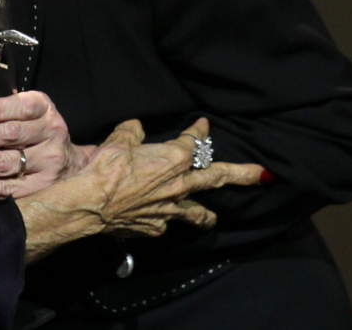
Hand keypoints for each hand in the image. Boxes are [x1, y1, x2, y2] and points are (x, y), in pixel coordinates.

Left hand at [0, 91, 95, 198]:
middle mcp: (49, 134)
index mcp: (43, 109)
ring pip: (4, 163)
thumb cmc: (35, 130)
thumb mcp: (23, 112)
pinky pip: (6, 189)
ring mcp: (46, 163)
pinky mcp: (38, 188)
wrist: (71, 164)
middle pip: (9, 135)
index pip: (20, 107)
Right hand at [17, 118, 264, 260]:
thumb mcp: (118, 140)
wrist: (91, 204)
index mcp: (174, 158)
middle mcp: (179, 184)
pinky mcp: (156, 227)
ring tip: (213, 217)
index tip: (202, 124)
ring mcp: (170, 210)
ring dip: (207, 213)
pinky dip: (167, 220)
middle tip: (261, 175)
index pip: (194, 141)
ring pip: (198, 211)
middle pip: (216, 177)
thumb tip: (137, 127)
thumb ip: (133, 132)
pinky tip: (163, 222)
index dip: (199, 130)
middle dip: (241, 174)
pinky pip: (167, 223)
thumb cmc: (105, 168)